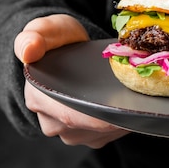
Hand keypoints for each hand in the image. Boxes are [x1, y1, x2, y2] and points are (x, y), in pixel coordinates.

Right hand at [14, 14, 128, 147]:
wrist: (68, 52)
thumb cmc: (57, 40)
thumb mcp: (46, 29)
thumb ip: (34, 36)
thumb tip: (29, 50)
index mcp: (38, 100)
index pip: (70, 116)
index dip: (98, 115)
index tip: (123, 108)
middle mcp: (53, 123)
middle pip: (91, 127)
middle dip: (117, 114)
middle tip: (140, 95)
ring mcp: (72, 134)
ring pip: (104, 132)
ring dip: (122, 118)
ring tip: (134, 96)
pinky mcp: (91, 138)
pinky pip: (112, 134)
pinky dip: (125, 121)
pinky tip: (130, 104)